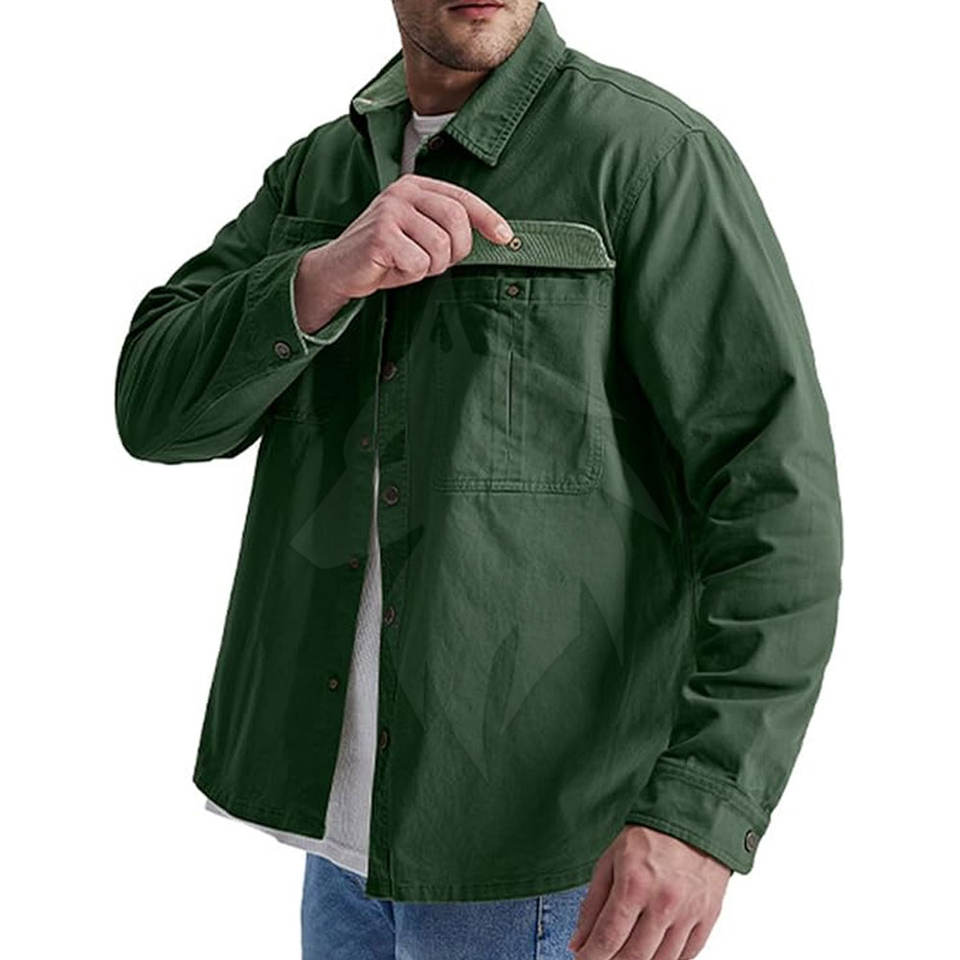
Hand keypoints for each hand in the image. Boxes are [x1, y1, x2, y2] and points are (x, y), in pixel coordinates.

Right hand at [293, 173, 513, 334]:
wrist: (339, 269)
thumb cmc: (385, 254)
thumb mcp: (420, 233)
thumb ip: (448, 227)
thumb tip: (497, 234)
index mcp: (415, 185)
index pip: (462, 198)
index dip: (488, 218)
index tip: (505, 237)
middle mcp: (402, 191)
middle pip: (456, 221)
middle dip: (455, 251)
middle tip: (435, 262)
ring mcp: (390, 210)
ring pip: (440, 246)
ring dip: (430, 266)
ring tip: (408, 263)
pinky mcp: (380, 235)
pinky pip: (418, 263)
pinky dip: (410, 274)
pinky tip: (393, 268)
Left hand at [569, 825, 731, 959]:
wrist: (694, 818)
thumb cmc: (649, 836)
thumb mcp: (610, 860)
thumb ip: (593, 904)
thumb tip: (579, 941)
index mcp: (634, 884)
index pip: (608, 938)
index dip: (591, 957)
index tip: (583, 958)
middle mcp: (663, 902)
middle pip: (634, 957)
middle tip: (603, 958)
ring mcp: (689, 913)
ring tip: (626, 955)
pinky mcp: (708, 917)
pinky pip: (687, 956)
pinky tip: (654, 952)